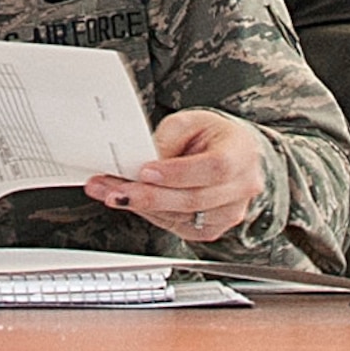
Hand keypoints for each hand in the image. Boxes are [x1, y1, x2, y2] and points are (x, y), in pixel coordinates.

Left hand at [82, 109, 264, 242]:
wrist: (229, 154)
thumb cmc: (210, 135)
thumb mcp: (190, 121)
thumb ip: (169, 138)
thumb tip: (146, 160)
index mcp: (241, 154)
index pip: (214, 168)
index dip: (179, 173)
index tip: (146, 171)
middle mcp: (241, 188)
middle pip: (194, 199)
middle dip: (148, 196)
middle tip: (114, 189)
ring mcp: (228, 213)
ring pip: (181, 216)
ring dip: (140, 206)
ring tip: (108, 192)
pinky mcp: (211, 228)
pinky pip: (176, 226)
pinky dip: (149, 214)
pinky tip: (128, 201)